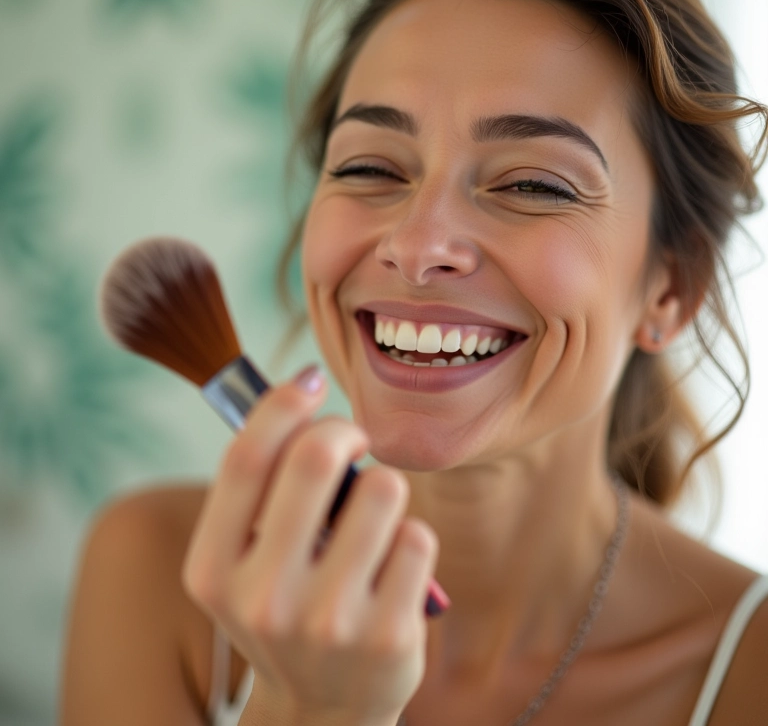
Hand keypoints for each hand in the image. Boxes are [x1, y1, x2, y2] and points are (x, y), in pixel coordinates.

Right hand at [182, 365, 438, 725]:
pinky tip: (392, 573)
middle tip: (355, 439)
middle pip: (315, 457)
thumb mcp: (245, 564)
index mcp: (214, 571)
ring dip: (383, 491)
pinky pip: (418, 537)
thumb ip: (261, 490)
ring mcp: (328, 621)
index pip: (245, 460)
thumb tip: (303, 393)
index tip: (309, 381)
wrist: (324, 708)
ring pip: (383, 489)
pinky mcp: (388, 636)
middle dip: (344, 430)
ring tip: (372, 524)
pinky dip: (409, 540)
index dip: (281, 404)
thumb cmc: (288, 608)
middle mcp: (263, 598)